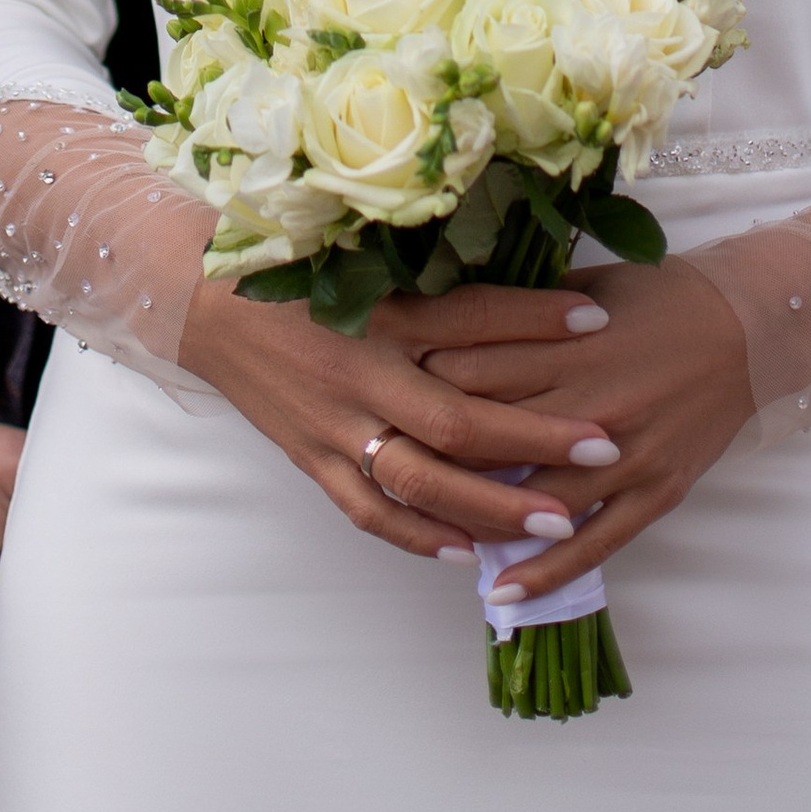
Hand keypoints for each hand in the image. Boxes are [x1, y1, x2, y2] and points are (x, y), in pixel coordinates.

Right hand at [177, 276, 618, 567]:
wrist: (207, 304)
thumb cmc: (297, 270)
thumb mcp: (368, 259)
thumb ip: (439, 279)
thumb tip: (529, 283)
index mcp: (379, 309)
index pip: (473, 316)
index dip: (538, 318)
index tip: (602, 320)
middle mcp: (361, 372)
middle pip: (459, 419)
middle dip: (536, 438)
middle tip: (603, 448)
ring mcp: (334, 425)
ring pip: (422, 481)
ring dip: (492, 505)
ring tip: (555, 520)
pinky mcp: (311, 460)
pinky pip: (369, 510)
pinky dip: (417, 535)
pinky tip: (464, 551)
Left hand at [406, 259, 754, 601]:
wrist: (746, 330)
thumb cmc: (660, 299)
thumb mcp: (586, 289)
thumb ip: (522, 314)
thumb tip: (449, 324)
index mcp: (568, 345)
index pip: (474, 372)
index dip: (424, 386)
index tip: (392, 396)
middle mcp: (590, 404)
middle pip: (494, 436)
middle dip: (440, 452)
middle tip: (397, 464)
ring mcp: (624, 457)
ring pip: (536, 499)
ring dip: (482, 522)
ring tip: (434, 539)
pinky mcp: (655, 494)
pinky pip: (594, 544)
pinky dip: (546, 572)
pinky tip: (502, 593)